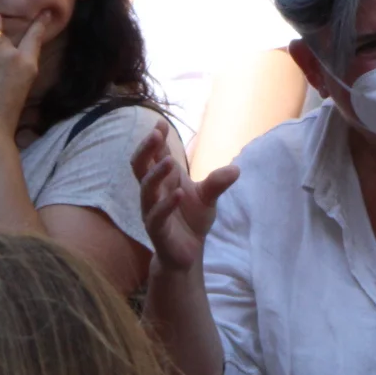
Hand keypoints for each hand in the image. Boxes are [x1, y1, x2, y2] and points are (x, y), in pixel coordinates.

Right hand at [132, 119, 237, 273]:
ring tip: (170, 160)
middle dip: (146, 150)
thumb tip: (236, 169)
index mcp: (163, 181)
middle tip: (157, 135)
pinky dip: (166, 204)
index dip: (155, 139)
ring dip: (157, 174)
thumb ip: (216, 182)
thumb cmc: (191, 219)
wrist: (188, 252)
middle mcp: (153, 193)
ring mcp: (152, 212)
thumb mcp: (208, 197)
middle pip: (140, 168)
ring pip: (146, 190)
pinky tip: (178, 193)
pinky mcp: (157, 231)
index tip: (161, 122)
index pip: (153, 156)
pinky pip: (156, 216)